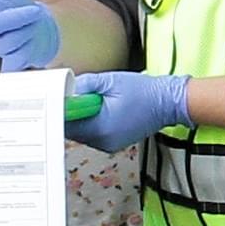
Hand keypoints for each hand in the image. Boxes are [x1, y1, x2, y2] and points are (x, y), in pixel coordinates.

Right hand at [0, 0, 63, 69]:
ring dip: (26, 28)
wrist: (35, 27)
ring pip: (7, 42)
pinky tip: (31, 33)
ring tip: (33, 19)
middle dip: (14, 19)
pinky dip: (30, 41)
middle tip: (34, 10)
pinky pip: (18, 54)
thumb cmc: (12, 5)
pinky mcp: (4, 62)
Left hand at [67, 71, 188, 150]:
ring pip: (83, 132)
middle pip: (73, 130)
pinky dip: (92, 122)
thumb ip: (84, 85)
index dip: (59, 110)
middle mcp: (103, 142)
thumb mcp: (110, 81)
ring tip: (90, 101)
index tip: (54, 99)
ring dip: (81, 118)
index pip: (67, 124)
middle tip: (71, 96)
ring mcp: (109, 144)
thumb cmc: (144, 91)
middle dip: (70, 113)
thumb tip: (66, 90)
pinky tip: (99, 109)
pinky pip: (94, 134)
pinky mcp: (114, 142)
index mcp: (100, 128)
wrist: (169, 102)